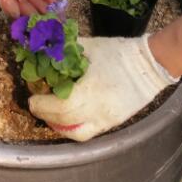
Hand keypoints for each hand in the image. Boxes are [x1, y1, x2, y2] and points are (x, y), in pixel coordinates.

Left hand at [29, 35, 178, 141]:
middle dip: (46, 115)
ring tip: (49, 113)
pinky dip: (73, 128)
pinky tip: (66, 117)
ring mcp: (108, 121)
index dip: (43, 105)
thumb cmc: (118, 53)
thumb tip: (44, 51)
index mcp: (93, 90)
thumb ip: (65, 50)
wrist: (150, 66)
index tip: (32, 99)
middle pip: (66, 123)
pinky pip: (89, 133)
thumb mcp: (89, 46)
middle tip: (36, 104)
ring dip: (59, 126)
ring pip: (77, 134)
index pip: (62, 107)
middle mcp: (100, 111)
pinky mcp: (113, 124)